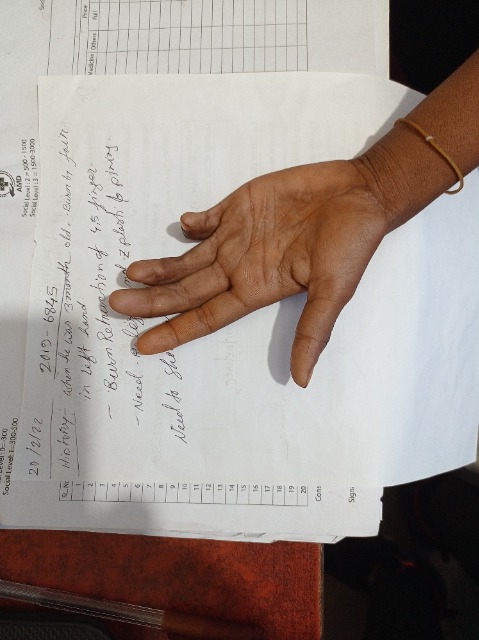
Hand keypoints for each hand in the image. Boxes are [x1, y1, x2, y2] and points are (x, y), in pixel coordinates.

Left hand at [109, 160, 388, 386]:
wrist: (361, 193)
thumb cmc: (351, 243)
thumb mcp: (333, 291)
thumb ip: (312, 332)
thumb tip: (301, 381)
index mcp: (257, 288)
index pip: (206, 316)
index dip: (174, 331)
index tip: (141, 345)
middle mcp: (240, 266)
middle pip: (187, 289)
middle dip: (152, 299)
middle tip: (115, 304)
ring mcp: (238, 236)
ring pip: (188, 257)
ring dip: (160, 266)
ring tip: (130, 273)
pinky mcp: (240, 206)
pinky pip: (207, 220)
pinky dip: (190, 225)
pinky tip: (179, 227)